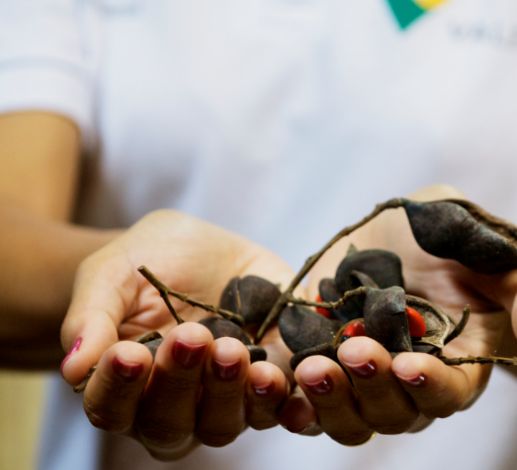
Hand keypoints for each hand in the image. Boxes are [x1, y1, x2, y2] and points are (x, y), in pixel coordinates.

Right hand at [60, 210, 295, 459]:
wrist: (200, 249)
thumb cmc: (146, 262)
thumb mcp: (111, 274)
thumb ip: (91, 318)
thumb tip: (75, 368)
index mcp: (125, 385)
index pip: (111, 408)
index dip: (117, 387)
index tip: (129, 353)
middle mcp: (172, 406)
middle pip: (170, 424)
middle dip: (180, 383)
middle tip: (192, 338)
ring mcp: (224, 400)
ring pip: (224, 423)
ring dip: (230, 392)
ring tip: (234, 351)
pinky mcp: (270, 381)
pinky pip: (280, 406)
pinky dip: (283, 397)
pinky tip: (282, 373)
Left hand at [278, 185, 516, 443]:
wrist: (403, 235)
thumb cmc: (456, 241)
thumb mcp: (490, 250)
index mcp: (459, 362)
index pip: (452, 393)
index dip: (432, 385)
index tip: (410, 363)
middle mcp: (410, 380)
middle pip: (395, 413)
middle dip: (373, 388)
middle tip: (351, 351)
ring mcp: (364, 376)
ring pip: (349, 417)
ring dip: (331, 399)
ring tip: (311, 364)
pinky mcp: (323, 362)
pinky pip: (308, 400)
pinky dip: (295, 400)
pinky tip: (280, 381)